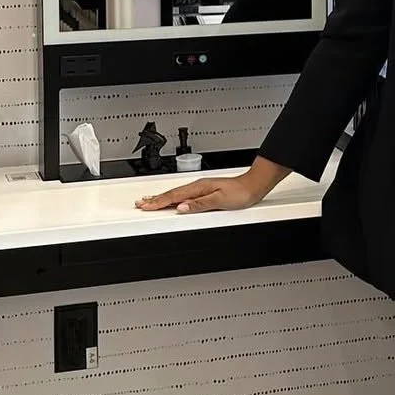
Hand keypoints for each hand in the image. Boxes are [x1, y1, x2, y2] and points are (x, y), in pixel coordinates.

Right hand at [135, 157, 286, 214]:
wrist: (253, 186)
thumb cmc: (241, 192)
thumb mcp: (220, 201)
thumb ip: (200, 205)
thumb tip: (182, 208)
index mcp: (199, 188)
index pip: (174, 197)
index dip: (158, 203)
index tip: (146, 206)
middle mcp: (198, 187)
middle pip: (172, 194)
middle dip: (155, 199)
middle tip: (141, 203)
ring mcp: (201, 188)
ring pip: (176, 194)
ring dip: (162, 198)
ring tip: (151, 200)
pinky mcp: (206, 191)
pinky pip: (184, 195)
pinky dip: (174, 198)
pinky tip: (173, 200)